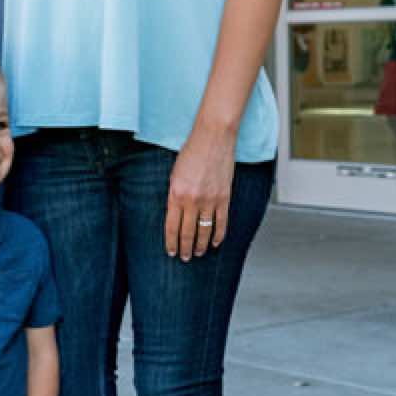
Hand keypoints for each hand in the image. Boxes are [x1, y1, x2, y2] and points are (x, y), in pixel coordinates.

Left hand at [165, 124, 234, 260]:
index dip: (171, 242)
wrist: (213, 138)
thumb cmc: (191, 152)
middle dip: (185, 248)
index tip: (171, 251)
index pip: (171, 227)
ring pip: (204, 231)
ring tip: (198, 253)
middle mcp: (192, 200)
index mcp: (176, 194)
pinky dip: (218, 235)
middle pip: (187, 233)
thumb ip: (174, 195)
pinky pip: (221, 223)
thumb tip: (175, 214)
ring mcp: (210, 200)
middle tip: (184, 258)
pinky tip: (214, 243)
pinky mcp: (224, 198)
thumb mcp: (174, 174)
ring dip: (200, 245)